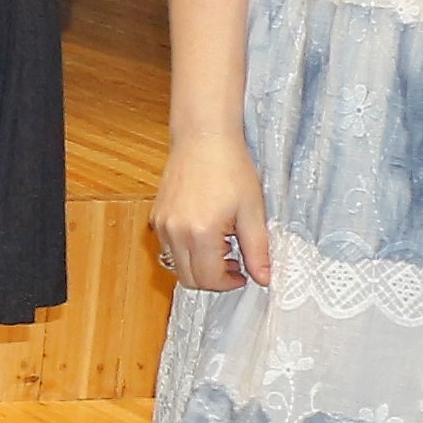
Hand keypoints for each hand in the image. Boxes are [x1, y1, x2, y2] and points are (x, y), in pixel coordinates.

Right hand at [153, 131, 271, 292]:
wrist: (204, 139)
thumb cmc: (230, 169)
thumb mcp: (252, 212)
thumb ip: (258, 250)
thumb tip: (265, 279)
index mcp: (201, 233)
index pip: (210, 279)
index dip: (229, 283)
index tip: (244, 274)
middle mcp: (175, 232)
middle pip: (189, 279)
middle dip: (213, 280)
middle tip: (234, 263)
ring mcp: (162, 225)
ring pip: (176, 266)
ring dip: (199, 266)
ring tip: (221, 247)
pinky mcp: (157, 217)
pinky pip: (169, 248)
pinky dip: (187, 252)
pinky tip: (205, 234)